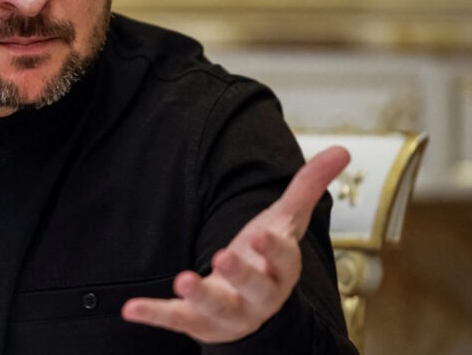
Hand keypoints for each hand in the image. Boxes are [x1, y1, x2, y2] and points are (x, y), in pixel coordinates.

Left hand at [121, 146, 349, 342]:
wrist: (251, 310)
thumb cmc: (266, 259)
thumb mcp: (285, 222)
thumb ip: (307, 186)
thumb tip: (341, 149)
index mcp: (281, 269)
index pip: (284, 258)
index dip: (275, 249)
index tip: (262, 235)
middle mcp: (259, 296)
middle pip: (255, 287)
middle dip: (242, 273)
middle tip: (223, 255)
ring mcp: (228, 313)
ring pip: (217, 308)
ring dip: (200, 295)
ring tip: (182, 279)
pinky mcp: (198, 322)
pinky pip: (176, 320)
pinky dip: (154, 314)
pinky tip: (130, 308)